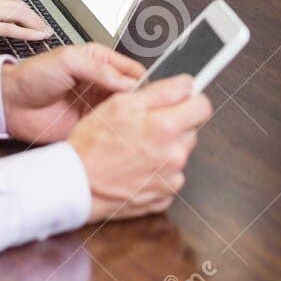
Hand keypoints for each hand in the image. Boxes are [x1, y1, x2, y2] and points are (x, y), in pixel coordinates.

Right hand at [0, 0, 51, 50]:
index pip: (3, 1)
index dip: (20, 8)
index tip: (29, 16)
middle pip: (16, 5)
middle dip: (33, 15)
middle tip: (44, 24)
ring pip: (18, 14)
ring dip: (35, 23)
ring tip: (45, 31)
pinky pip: (12, 28)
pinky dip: (29, 32)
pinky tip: (38, 36)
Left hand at [0, 42, 146, 143]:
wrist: (10, 104)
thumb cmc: (33, 75)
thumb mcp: (67, 60)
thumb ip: (99, 69)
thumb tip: (128, 82)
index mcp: (100, 61)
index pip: (132, 70)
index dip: (141, 81)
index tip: (148, 93)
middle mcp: (101, 83)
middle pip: (132, 92)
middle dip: (140, 101)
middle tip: (146, 112)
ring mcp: (96, 106)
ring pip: (125, 112)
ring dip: (131, 118)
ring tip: (137, 125)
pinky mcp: (90, 126)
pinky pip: (110, 129)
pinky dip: (118, 132)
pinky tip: (122, 135)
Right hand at [68, 74, 212, 222]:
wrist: (77, 185)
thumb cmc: (93, 144)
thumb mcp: (121, 103)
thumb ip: (162, 91)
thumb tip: (188, 84)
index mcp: (167, 127)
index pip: (203, 105)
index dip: (190, 100)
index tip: (179, 102)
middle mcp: (175, 154)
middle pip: (191, 130)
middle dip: (174, 124)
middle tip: (145, 127)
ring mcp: (171, 178)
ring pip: (180, 153)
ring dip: (166, 149)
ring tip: (137, 150)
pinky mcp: (165, 196)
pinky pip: (171, 176)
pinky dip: (158, 172)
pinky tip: (137, 168)